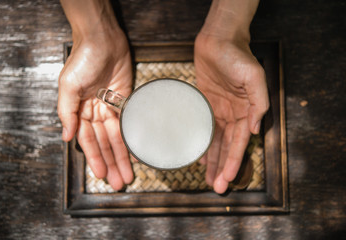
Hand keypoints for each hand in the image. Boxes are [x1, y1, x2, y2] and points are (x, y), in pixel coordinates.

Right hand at [57, 30, 133, 190]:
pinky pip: (129, 123)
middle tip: (120, 182)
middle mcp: (95, 113)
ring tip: (128, 175)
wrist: (103, 40)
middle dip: (112, 163)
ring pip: (118, 137)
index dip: (96, 158)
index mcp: (79, 111)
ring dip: (123, 156)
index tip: (103, 175)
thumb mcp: (68, 86)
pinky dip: (132, 138)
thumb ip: (67, 112)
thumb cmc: (82, 60)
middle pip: (105, 143)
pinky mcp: (126, 101)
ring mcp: (111, 107)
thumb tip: (66, 137)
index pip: (88, 141)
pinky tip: (137, 152)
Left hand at [194, 34, 268, 193]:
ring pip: (215, 141)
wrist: (218, 40)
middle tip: (216, 186)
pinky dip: (202, 142)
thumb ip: (258, 103)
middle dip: (223, 167)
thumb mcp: (254, 77)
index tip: (228, 179)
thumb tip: (256, 129)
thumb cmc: (237, 56)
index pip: (240, 142)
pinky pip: (203, 127)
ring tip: (207, 177)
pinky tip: (199, 154)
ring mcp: (218, 110)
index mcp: (246, 111)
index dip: (234, 161)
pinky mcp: (205, 104)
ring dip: (213, 159)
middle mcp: (233, 114)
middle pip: (227, 146)